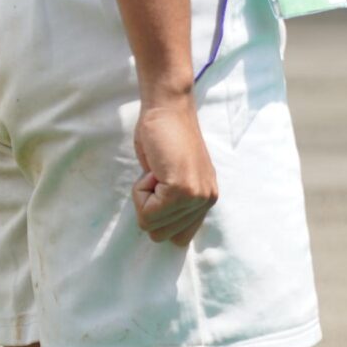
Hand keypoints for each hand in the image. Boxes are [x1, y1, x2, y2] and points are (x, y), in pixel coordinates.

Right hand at [131, 95, 218, 244]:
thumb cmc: (164, 138)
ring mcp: (196, 196)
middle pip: (161, 236)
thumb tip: (159, 229)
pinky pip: (147, 211)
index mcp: (206, 200)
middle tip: (157, 178)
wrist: (168, 108)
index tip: (160, 189)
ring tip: (157, 172)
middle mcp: (207, 201)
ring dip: (144, 199)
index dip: (159, 217)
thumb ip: (174, 203)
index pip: (178, 238)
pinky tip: (153, 169)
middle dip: (149, 209)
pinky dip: (140, 192)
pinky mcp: (182, 190)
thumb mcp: (174, 179)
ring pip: (151, 225)